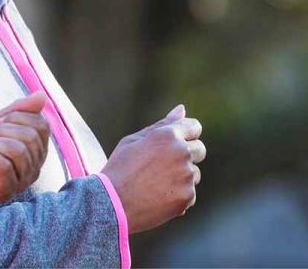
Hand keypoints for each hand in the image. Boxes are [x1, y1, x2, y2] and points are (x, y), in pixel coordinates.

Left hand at [0, 92, 49, 209]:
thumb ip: (18, 110)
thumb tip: (42, 95)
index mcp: (35, 151)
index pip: (41, 125)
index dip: (17, 117)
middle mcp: (33, 168)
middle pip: (30, 137)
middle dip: (3, 130)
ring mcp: (20, 181)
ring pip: (18, 151)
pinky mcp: (3, 190)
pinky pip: (4, 167)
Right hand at [101, 104, 205, 233]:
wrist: (112, 202)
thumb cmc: (120, 167)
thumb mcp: (134, 140)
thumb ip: (161, 125)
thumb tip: (181, 109)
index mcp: (167, 135)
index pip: (194, 126)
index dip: (186, 133)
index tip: (177, 141)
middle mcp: (181, 152)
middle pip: (200, 149)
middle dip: (187, 155)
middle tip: (162, 166)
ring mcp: (186, 176)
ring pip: (194, 173)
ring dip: (181, 177)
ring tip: (155, 184)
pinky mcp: (187, 196)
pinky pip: (190, 193)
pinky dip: (177, 195)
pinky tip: (157, 197)